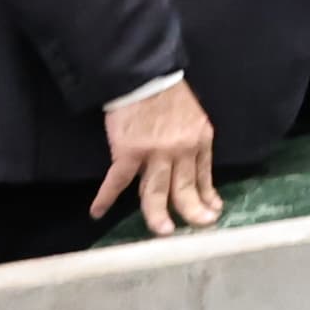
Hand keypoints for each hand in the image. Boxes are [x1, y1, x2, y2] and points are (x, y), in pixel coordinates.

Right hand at [94, 78, 221, 232]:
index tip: (212, 213)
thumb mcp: (194, 119)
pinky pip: (117, 181)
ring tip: (161, 233)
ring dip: (158, 215)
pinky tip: (97, 212)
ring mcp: (155, 154)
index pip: (204, 176)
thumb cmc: (168, 95)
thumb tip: (196, 166)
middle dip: (192, 212)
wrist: (144, 76)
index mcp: (199, 141)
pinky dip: (105, 198)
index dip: (208, 197)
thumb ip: (194, 143)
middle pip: (185, 189)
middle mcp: (181, 151)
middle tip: (196, 228)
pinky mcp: (128, 152)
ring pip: (157, 192)